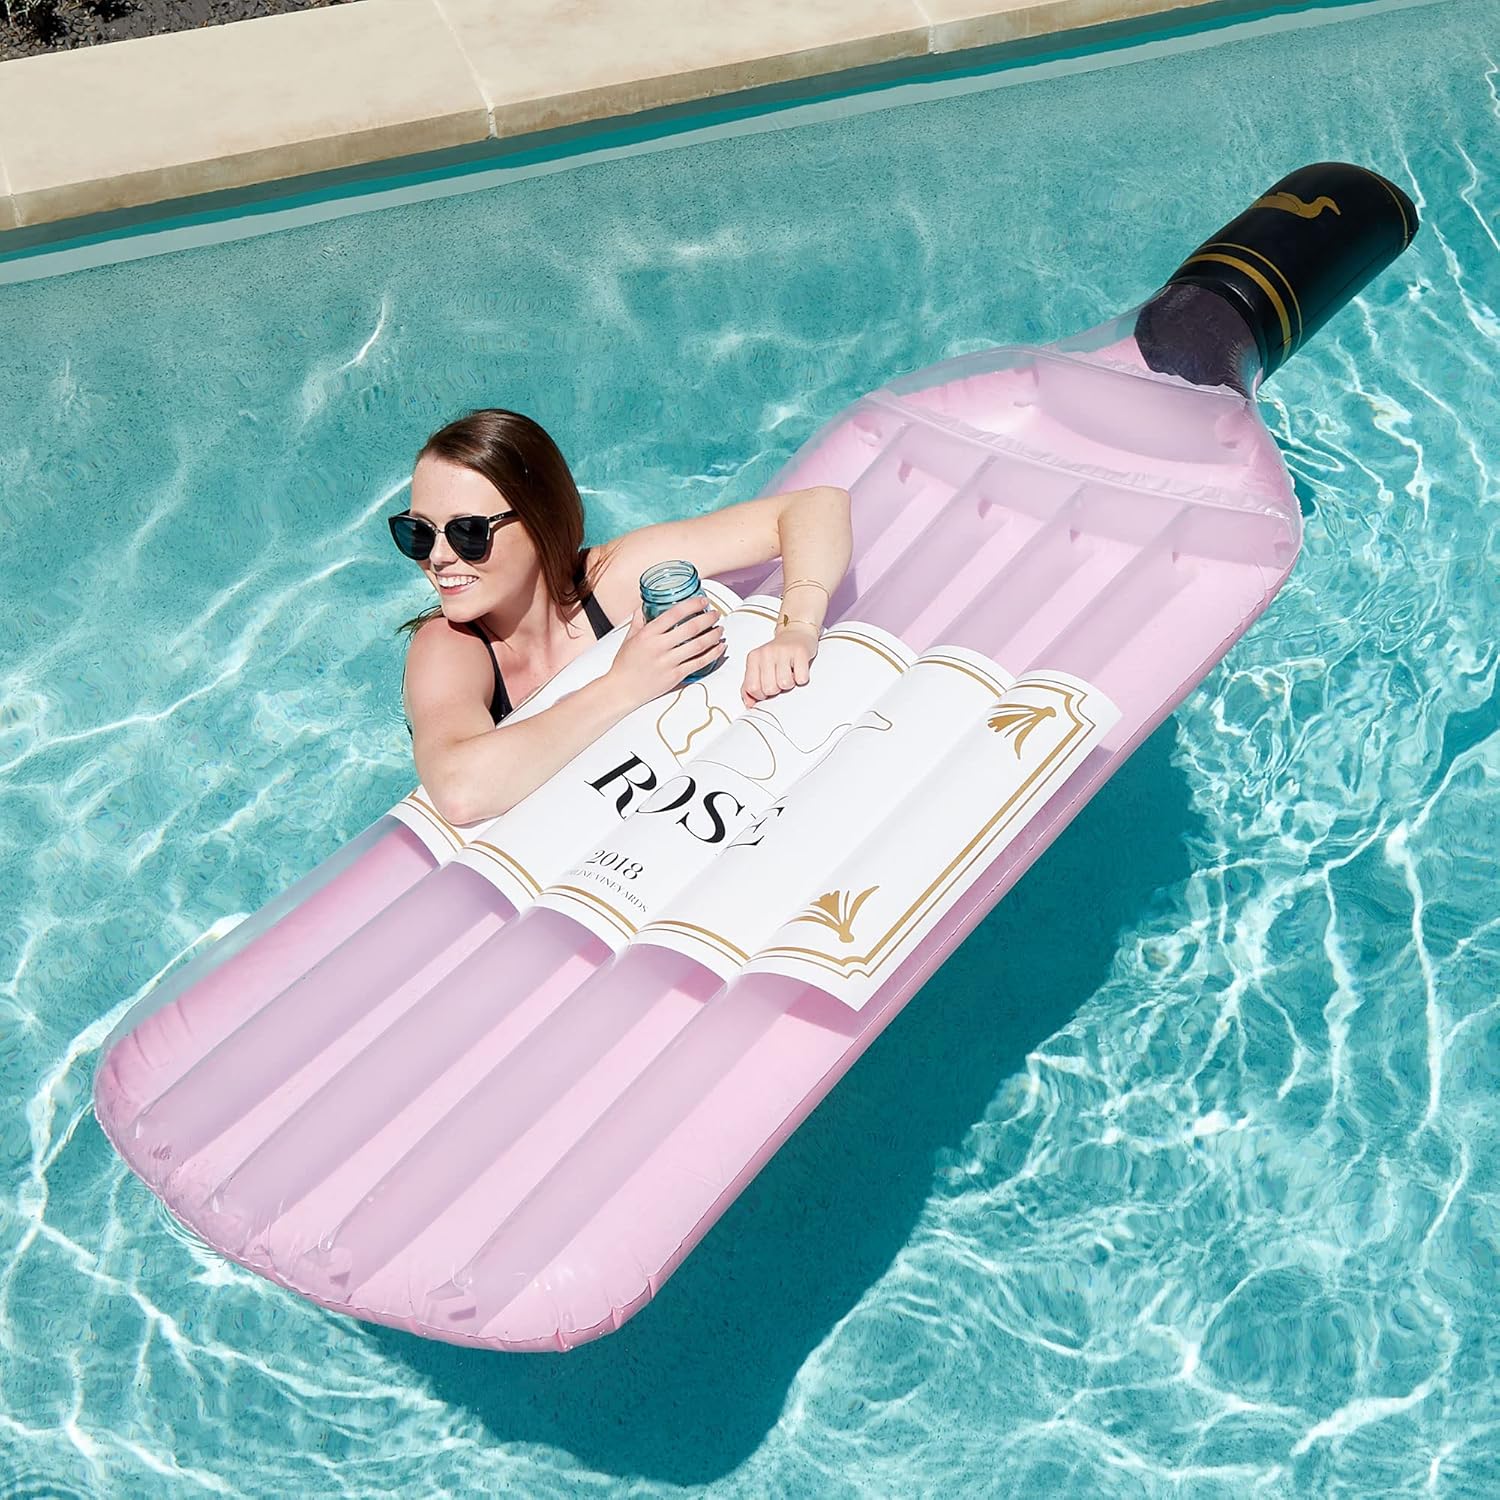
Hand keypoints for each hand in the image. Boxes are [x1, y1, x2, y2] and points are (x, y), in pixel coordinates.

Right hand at [607, 595, 725, 708]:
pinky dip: (713, 654)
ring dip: (713, 635)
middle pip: (690, 628)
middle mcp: (659, 646)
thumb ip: (638, 620)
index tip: (703, 601)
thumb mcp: (629, 638)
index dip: (692, 605)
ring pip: (698, 645)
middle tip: (715, 614)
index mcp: (648, 634)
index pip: (674, 613)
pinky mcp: (675, 676)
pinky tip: (720, 647)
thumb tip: (644, 606)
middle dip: (708, 618)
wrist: (622, 690)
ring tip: (720, 629)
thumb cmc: (625, 664)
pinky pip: (699, 663)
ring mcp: (668, 662)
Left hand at [741, 623, 817, 707]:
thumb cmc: (777, 655)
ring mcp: (783, 651)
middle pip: (769, 689)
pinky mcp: (800, 652)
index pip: (752, 688)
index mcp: (753, 658)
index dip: (761, 695)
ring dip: (789, 684)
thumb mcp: (759, 668)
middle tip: (780, 678)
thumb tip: (750, 704)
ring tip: (789, 673)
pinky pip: (801, 678)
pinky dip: (801, 679)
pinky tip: (798, 669)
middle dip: (777, 689)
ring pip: (784, 684)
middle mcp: (766, 653)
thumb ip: (749, 686)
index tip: (767, 687)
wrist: (796, 634)